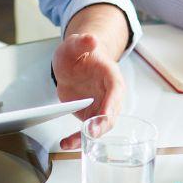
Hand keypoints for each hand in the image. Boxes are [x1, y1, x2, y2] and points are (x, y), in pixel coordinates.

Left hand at [53, 33, 124, 149]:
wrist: (76, 59)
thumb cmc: (80, 52)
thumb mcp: (76, 44)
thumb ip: (83, 42)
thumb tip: (91, 39)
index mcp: (111, 77)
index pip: (115, 90)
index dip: (111, 103)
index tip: (105, 114)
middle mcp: (110, 95)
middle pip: (111, 114)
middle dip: (101, 125)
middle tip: (90, 133)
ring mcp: (100, 107)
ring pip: (100, 127)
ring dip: (88, 137)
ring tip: (73, 143)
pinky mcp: (89, 115)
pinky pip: (86, 130)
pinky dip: (78, 139)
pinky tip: (67, 143)